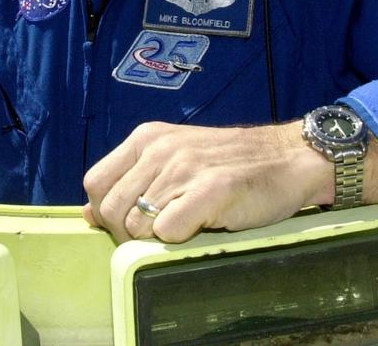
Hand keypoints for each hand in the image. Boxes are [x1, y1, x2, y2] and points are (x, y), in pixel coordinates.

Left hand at [82, 120, 331, 243]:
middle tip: (161, 233)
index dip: (107, 212)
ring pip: (138, 226)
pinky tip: (202, 225)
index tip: (131, 221)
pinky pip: (169, 231)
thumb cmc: (229, 164)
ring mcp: (186, 167)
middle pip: (112, 210)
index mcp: (147, 138)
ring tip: (187, 225)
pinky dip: (181, 239)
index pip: (96, 183)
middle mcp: (161, 149)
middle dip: (128, 234)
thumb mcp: (172, 160)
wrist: (288, 157)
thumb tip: (89, 213)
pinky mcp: (212, 189)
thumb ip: (132, 182)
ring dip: (158, 238)